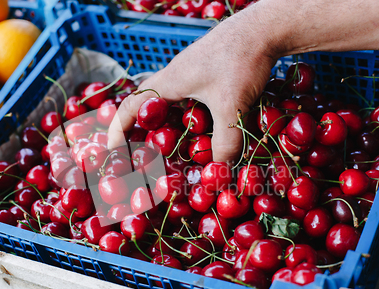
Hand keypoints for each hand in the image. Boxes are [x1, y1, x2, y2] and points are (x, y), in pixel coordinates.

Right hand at [108, 6, 278, 162]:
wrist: (264, 28)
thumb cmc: (241, 60)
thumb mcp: (230, 105)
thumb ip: (225, 141)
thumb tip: (220, 169)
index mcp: (169, 82)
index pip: (132, 105)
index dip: (119, 128)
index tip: (113, 150)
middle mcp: (175, 76)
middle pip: (147, 104)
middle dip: (140, 130)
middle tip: (142, 153)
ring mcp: (192, 72)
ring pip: (169, 101)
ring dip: (165, 122)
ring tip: (170, 145)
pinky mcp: (208, 70)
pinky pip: (187, 97)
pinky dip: (185, 115)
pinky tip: (200, 126)